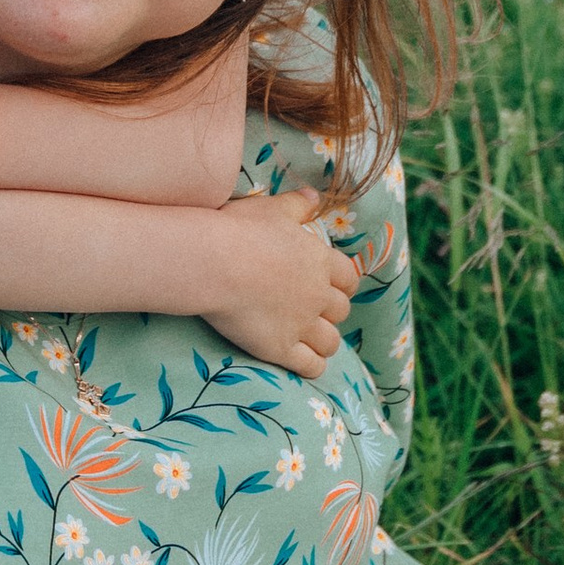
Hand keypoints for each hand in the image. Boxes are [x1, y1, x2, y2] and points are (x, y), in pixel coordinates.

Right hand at [199, 193, 354, 377]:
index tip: (331, 286)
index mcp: (319, 260)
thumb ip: (296, 205)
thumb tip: (313, 198)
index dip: (342, 284)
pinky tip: (302, 363)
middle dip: (331, 313)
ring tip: (310, 341)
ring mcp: (302, 324)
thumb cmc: (239, 230)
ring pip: (331, 342)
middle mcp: (317, 294)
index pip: (349, 278)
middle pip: (341, 311)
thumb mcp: (270, 209)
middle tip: (314, 312)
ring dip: (324, 342)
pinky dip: (312, 366)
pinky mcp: (281, 348)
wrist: (215, 263)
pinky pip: (311, 366)